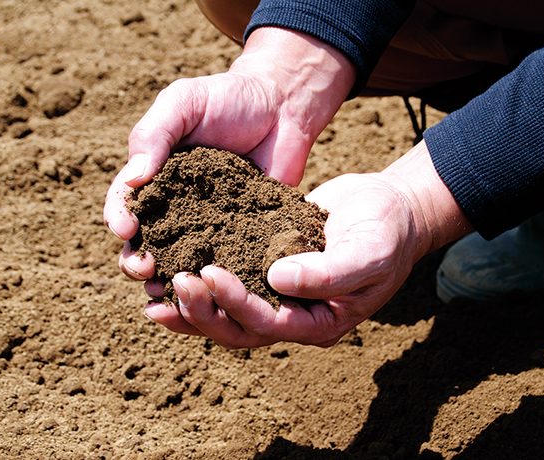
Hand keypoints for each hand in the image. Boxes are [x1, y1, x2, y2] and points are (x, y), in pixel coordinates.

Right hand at [103, 27, 354, 280]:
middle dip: (138, 259)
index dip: (120, 217)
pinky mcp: (243, 234)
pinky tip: (213, 292)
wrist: (283, 106)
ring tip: (167, 292)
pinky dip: (216, 279)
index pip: (127, 202)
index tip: (125, 228)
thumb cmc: (228, 98)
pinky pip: (226, 260)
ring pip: (182, 260)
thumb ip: (156, 134)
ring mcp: (210, 223)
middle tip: (143, 268)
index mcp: (155, 176)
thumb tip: (134, 178)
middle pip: (148, 241)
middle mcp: (177, 206)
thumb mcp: (184, 102)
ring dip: (170, 279)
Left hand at [142, 142, 471, 347]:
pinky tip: (169, 269)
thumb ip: (329, 272)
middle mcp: (293, 316)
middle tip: (176, 282)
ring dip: (191, 306)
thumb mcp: (368, 251)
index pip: (270, 324)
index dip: (237, 303)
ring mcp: (278, 297)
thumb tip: (277, 280)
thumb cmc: (386, 233)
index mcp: (319, 322)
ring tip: (154, 291)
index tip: (209, 274)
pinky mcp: (265, 270)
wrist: (389, 210)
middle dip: (204, 311)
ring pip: (226, 314)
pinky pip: (229, 282)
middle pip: (239, 330)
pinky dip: (201, 282)